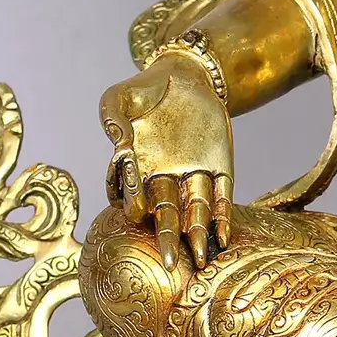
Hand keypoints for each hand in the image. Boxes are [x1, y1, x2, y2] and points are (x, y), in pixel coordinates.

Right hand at [100, 50, 233, 269]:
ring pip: (196, 211)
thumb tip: (119, 145)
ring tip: (199, 259)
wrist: (185, 73)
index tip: (136, 209)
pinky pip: (223, 196)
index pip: (135, 192)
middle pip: (166, 213)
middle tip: (169, 263)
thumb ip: (113, 118)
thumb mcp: (119, 97)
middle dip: (167, 237)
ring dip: (198, 235)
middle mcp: (165, 178)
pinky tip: (222, 238)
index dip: (135, 199)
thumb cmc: (145, 88)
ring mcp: (194, 174)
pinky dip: (222, 216)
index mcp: (137, 167)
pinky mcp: (221, 167)